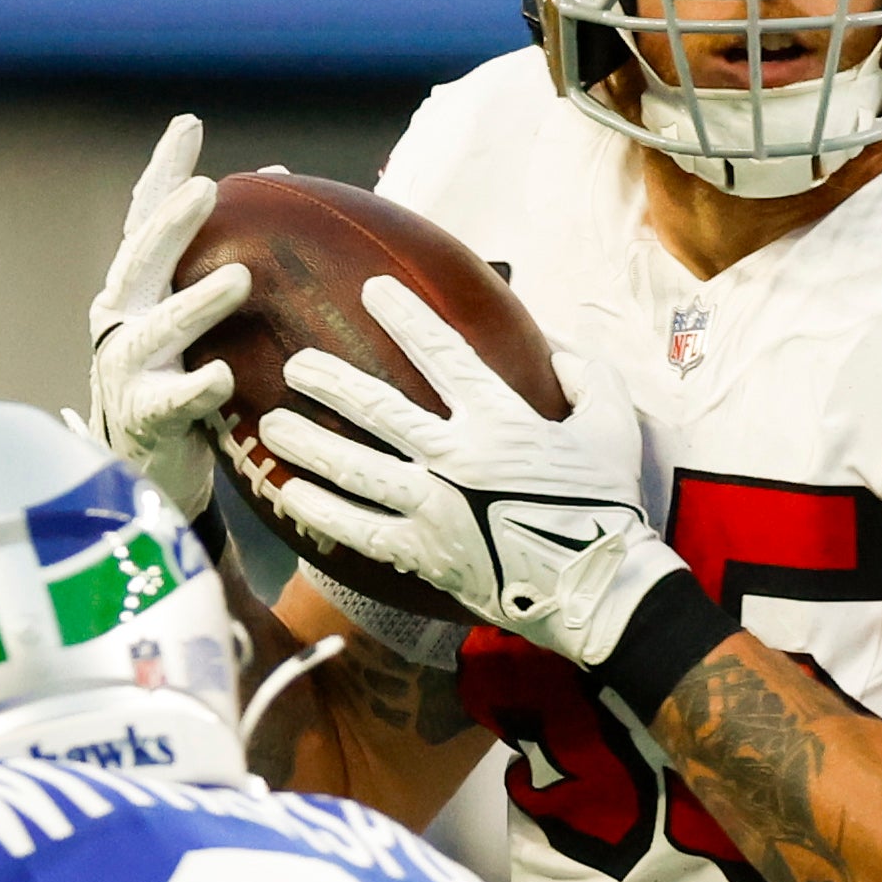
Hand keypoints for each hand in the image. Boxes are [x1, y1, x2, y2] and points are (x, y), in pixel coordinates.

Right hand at [85, 115, 241, 522]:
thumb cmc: (181, 381)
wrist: (146, 471)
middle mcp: (122, 322)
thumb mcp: (196, 319)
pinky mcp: (144, 420)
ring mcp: (127, 371)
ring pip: (156, 330)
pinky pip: (171, 401)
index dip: (163, 172)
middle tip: (206, 191)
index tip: (188, 125)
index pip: (144, 219)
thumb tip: (283, 180)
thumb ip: (225, 259)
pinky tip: (223, 376)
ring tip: (240, 279)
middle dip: (170, 225)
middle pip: (141, 263)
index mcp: (135, 291)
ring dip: (196, 304)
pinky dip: (196, 387)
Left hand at [256, 280, 682, 667]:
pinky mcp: (423, 553)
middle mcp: (456, 458)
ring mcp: (434, 509)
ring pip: (355, 468)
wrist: (597, 590)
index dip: (406, 317)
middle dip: (330, 381)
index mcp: (500, 419)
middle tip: (295, 365)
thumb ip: (583, 373)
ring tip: (270, 424)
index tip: (372, 290)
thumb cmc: (606, 503)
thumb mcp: (611, 422)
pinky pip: (360, 529)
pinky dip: (322, 510)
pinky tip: (289, 493)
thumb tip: (555, 343)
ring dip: (309, 443)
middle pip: (378, 408)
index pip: (442, 353)